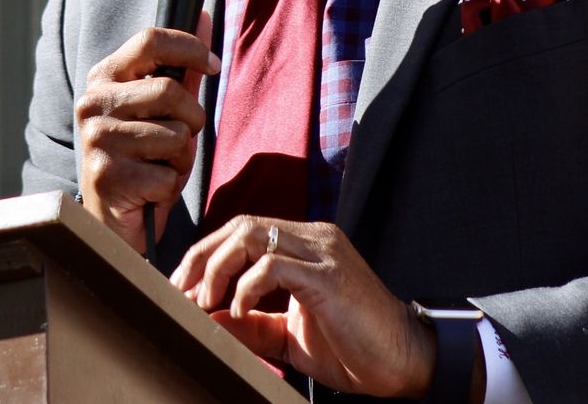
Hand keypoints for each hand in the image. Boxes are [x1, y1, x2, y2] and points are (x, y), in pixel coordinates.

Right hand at [74, 22, 218, 250]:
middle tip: (179, 140)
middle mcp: (92, 104)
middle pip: (170, 91)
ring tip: (159, 167)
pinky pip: (170, 175)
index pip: (150, 40)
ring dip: (182, 158)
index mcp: (102, 78)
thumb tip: (202, 14)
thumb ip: (181, 68)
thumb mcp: (161, 110)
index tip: (213, 64)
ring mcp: (96, 139)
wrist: (110, 220)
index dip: (190, 48)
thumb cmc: (141, 159)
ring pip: (176, 136)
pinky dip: (171, 187)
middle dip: (192, 119)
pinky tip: (149, 191)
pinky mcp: (107, 176)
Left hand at [170, 216, 439, 398]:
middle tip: (182, 293)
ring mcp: (322, 252)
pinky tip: (240, 310)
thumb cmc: (352, 347)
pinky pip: (273, 264)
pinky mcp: (328, 275)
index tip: (183, 289)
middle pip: (239, 226)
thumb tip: (207, 317)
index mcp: (305, 245)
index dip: (206, 256)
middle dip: (202, 258)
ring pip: (251, 235)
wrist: (404, 362)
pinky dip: (246, 286)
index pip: (242, 231)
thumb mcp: (289, 335)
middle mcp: (313, 238)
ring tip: (206, 301)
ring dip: (218, 268)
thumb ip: (251, 323)